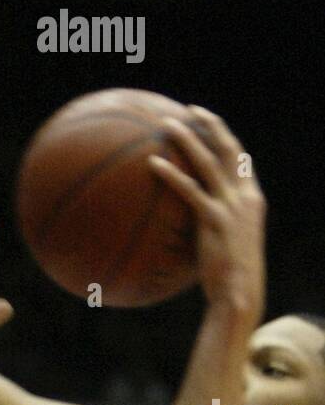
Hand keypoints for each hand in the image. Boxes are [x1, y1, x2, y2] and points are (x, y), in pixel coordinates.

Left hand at [149, 107, 265, 318]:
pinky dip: (171, 174)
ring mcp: (232, 207)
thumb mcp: (226, 245)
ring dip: (188, 139)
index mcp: (251, 199)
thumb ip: (213, 227)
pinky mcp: (215, 220)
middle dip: (211, 125)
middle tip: (191, 109)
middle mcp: (246, 196)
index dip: (225, 138)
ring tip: (167, 124)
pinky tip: (152, 163)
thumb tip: (188, 224)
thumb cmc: (228, 278)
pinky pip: (190, 190)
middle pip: (229, 149)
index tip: (209, 122)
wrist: (239, 294)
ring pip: (209, 161)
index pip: (241, 159)